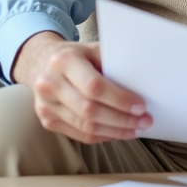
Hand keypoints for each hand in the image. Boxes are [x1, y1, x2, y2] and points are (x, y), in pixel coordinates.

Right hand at [11, 31, 151, 143]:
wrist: (42, 62)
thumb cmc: (77, 56)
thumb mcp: (93, 50)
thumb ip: (113, 64)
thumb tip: (143, 85)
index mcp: (64, 61)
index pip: (94, 86)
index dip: (119, 99)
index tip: (141, 106)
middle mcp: (50, 83)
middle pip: (89, 110)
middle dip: (121, 119)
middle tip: (144, 121)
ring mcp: (45, 105)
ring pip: (85, 127)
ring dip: (115, 131)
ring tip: (135, 129)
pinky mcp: (47, 121)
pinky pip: (79, 135)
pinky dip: (102, 136)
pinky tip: (118, 132)